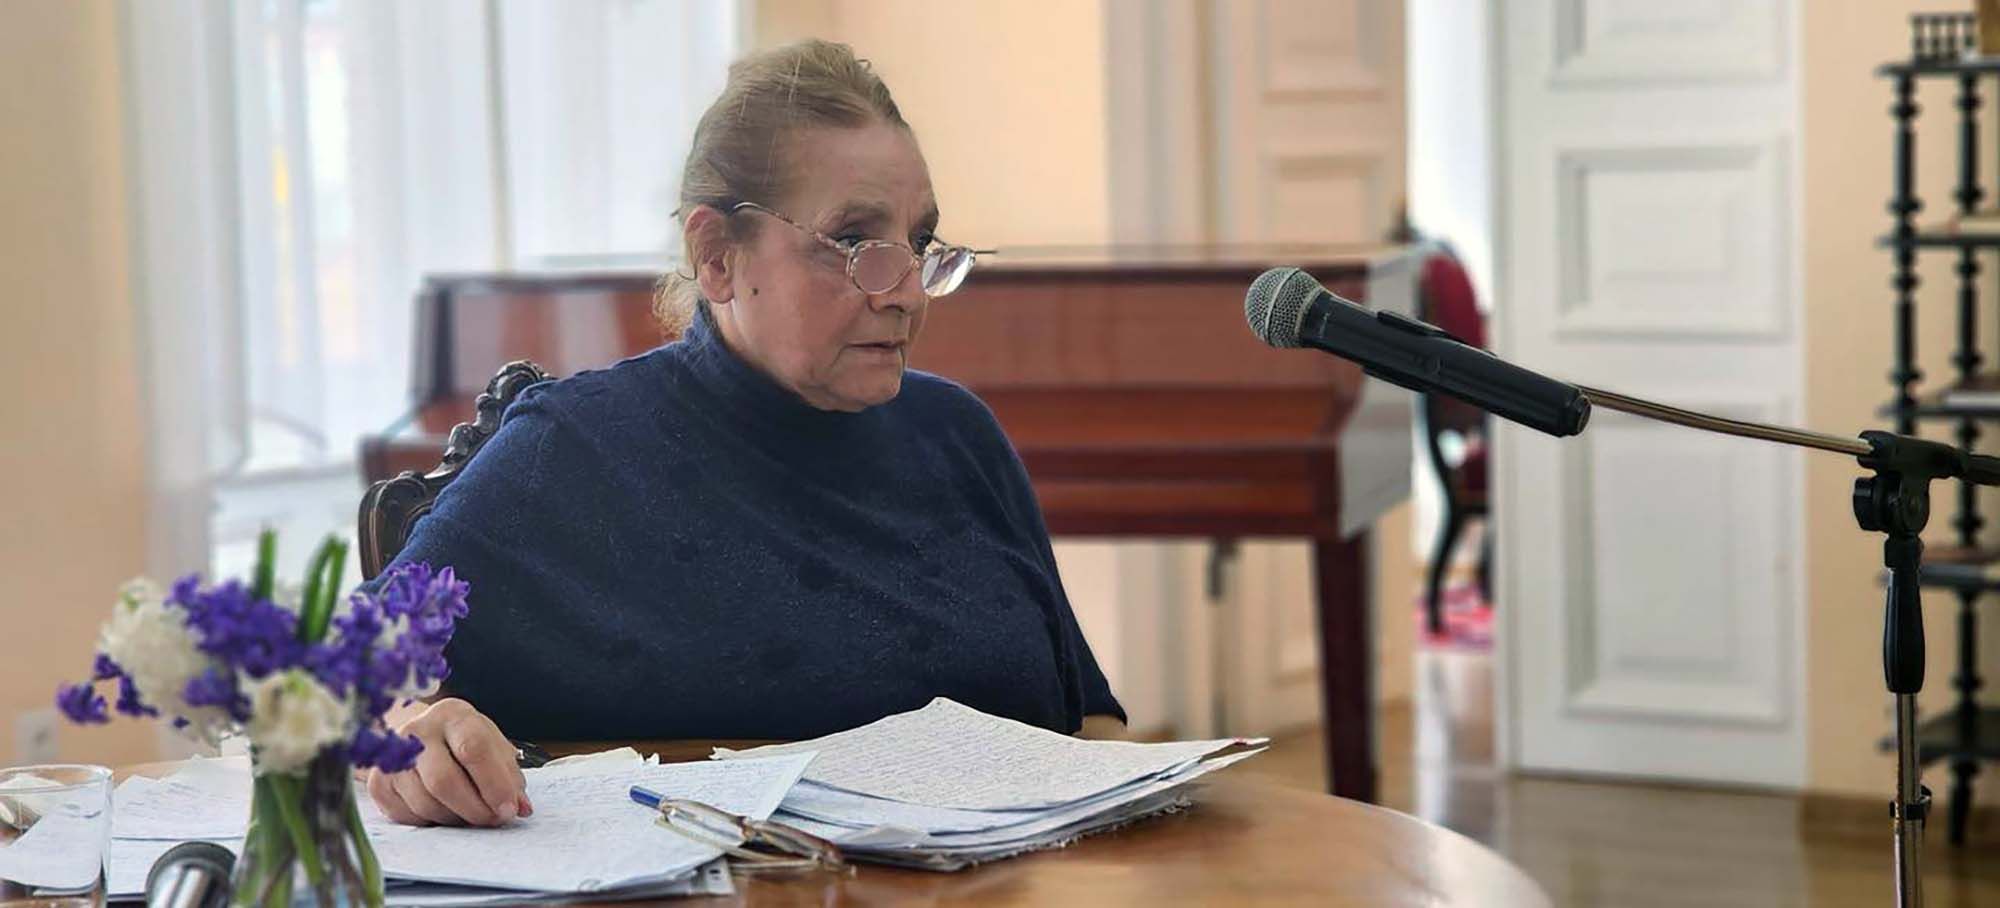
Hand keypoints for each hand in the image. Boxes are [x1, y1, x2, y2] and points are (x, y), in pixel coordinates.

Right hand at [365, 698, 533, 826]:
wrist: (422, 739)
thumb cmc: (465, 744)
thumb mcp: (494, 750)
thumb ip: (509, 777)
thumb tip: (520, 808)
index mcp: (453, 715)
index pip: (473, 749)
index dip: (494, 785)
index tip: (508, 809)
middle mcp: (417, 731)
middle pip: (444, 780)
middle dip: (474, 809)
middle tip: (493, 820)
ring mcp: (392, 757)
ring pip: (425, 802)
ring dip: (455, 818)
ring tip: (470, 814)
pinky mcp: (378, 783)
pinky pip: (408, 816)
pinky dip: (432, 822)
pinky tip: (444, 811)